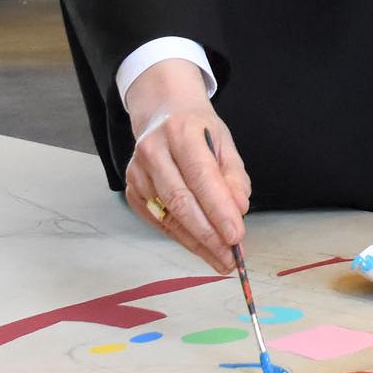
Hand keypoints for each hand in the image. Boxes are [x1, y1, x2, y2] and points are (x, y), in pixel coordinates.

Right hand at [121, 58, 252, 273]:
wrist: (162, 113)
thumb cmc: (198, 130)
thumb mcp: (224, 142)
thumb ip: (234, 176)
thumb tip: (240, 209)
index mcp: (180, 132)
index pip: (201, 176)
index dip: (218, 209)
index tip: (237, 235)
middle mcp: (153, 151)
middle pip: (181, 202)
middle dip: (208, 235)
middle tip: (231, 258)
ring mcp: (138, 173)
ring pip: (169, 217)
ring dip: (197, 244)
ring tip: (221, 260)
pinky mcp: (132, 191)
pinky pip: (159, 222)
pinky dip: (182, 237)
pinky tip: (201, 247)